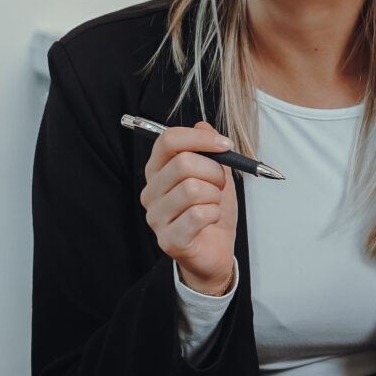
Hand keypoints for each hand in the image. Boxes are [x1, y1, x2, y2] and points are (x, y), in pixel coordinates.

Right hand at [137, 120, 237, 295]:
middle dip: (214, 172)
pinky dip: (214, 215)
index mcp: (157, 171)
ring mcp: (155, 217)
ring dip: (215, 196)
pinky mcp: (168, 240)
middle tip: (220, 185)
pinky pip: (198, 215)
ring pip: (193, 189)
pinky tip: (211, 221)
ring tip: (214, 205)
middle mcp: (150, 192)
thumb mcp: (215, 174)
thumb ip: (208, 150)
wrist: (215, 251)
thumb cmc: (211, 210)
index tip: (225, 144)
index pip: (168, 140)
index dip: (199, 138)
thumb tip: (204, 125)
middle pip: (183, 163)